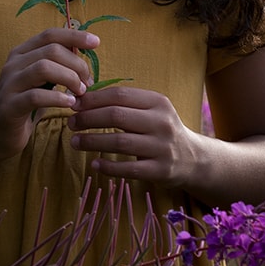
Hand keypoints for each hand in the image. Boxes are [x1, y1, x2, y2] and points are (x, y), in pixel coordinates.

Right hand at [0, 27, 98, 163]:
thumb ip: (56, 66)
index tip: (96, 42)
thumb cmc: (24, 106)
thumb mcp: (40, 81)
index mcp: (21, 53)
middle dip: (76, 64)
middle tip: (87, 82)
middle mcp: (13, 64)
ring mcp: (9, 84)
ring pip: (43, 68)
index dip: (74, 36)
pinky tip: (70, 103)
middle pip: (51, 50)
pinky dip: (57, 98)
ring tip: (80, 92)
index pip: (50, 35)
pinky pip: (36, 96)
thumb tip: (82, 52)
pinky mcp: (9, 106)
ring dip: (69, 78)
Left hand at [67, 84, 197, 187]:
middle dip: (88, 119)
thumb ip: (124, 104)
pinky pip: (128, 169)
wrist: (193, 158)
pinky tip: (94, 163)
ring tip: (75, 142)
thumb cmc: (161, 130)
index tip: (74, 104)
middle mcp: (162, 122)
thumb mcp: (151, 110)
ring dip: (92, 141)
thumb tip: (83, 99)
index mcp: (158, 102)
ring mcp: (162, 147)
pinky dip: (108, 167)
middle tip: (71, 123)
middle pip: (117, 116)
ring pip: (119, 142)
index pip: (119, 95)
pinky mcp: (160, 171)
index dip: (93, 99)